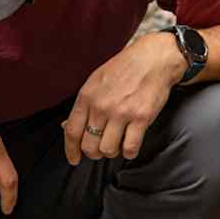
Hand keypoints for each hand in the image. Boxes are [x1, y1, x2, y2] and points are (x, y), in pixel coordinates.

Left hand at [64, 32, 184, 164]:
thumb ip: (83, 106)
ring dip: (112, 152)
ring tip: (117, 144)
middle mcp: (101, 106)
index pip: (71, 131)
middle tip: (101, 149)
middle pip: (89, 145)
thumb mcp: (95, 82)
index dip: (71, 150)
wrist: (153, 59)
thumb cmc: (124, 69)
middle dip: (94, 153)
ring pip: (108, 150)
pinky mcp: (141, 118)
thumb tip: (66, 127)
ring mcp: (122, 113)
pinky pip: (130, 148)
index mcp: (87, 97)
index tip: (74, 159)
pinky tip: (130, 146)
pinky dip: (129, 152)